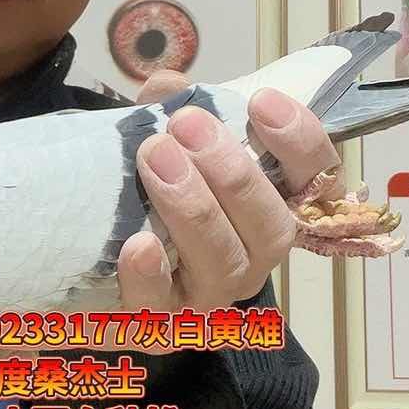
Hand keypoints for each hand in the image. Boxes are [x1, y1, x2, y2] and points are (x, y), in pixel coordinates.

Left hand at [113, 70, 343, 345]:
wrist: (91, 255)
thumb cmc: (148, 189)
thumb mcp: (163, 141)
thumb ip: (169, 110)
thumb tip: (169, 84)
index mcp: (272, 206)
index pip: (317, 180)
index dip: (300, 141)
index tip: (263, 101)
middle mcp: (254, 256)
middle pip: (273, 228)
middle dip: (235, 174)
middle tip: (188, 125)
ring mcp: (210, 295)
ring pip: (223, 263)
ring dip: (193, 207)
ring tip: (155, 156)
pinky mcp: (159, 324)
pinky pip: (161, 309)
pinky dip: (151, 276)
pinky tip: (137, 244)